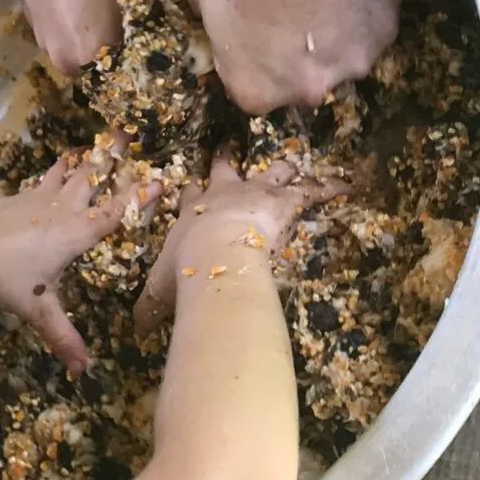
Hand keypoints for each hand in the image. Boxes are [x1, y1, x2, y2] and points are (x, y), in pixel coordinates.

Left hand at [0, 153, 156, 375]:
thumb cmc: (6, 276)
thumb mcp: (37, 309)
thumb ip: (62, 336)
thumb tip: (81, 371)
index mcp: (77, 233)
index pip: (116, 212)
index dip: (140, 197)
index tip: (162, 179)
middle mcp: (64, 210)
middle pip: (93, 178)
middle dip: (112, 157)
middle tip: (126, 133)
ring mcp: (40, 198)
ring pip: (70, 172)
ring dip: (86, 159)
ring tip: (99, 142)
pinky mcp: (20, 196)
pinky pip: (47, 177)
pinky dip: (58, 168)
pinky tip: (59, 163)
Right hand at [8, 0, 195, 74]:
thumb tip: (205, 12)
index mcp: (97, 59)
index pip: (141, 81)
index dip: (166, 62)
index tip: (183, 43)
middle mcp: (65, 60)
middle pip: (115, 64)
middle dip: (138, 47)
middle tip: (161, 19)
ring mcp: (43, 35)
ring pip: (90, 43)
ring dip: (111, 29)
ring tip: (130, 0)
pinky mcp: (32, 10)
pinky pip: (71, 22)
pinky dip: (88, 11)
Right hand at [133, 154, 331, 335]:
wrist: (215, 255)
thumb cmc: (185, 271)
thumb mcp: (158, 292)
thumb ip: (148, 308)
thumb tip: (133, 331)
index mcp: (192, 211)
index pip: (191, 193)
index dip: (193, 188)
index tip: (194, 182)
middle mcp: (222, 195)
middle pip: (226, 170)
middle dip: (228, 160)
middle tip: (231, 148)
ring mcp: (255, 193)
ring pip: (271, 172)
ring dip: (282, 170)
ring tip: (292, 165)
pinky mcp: (283, 200)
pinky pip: (311, 190)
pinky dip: (329, 187)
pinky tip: (347, 184)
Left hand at [188, 0, 400, 112]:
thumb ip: (211, 20)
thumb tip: (211, 18)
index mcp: (257, 90)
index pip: (256, 88)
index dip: (258, 57)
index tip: (260, 29)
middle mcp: (310, 90)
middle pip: (308, 79)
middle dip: (303, 52)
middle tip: (296, 7)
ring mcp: (355, 61)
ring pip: (347, 51)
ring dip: (339, 28)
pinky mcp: (388, 27)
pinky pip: (376, 19)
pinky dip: (367, 3)